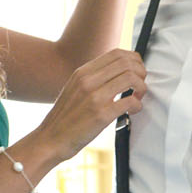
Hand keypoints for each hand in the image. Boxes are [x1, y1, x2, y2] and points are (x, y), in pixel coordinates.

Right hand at [40, 47, 146, 161]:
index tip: (136, 72)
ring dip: (141, 88)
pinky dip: (137, 105)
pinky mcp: (101, 115)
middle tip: (139, 86)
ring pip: (131, 78)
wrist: (50, 139)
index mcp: (82, 72)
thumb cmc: (65, 118)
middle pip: (127, 63)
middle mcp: (88, 80)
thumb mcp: (75, 89)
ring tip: (137, 98)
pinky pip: (129, 101)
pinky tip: (131, 111)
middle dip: (141, 73)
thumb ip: (94, 79)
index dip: (134, 60)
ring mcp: (94, 97)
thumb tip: (118, 73)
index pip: (116, 53)